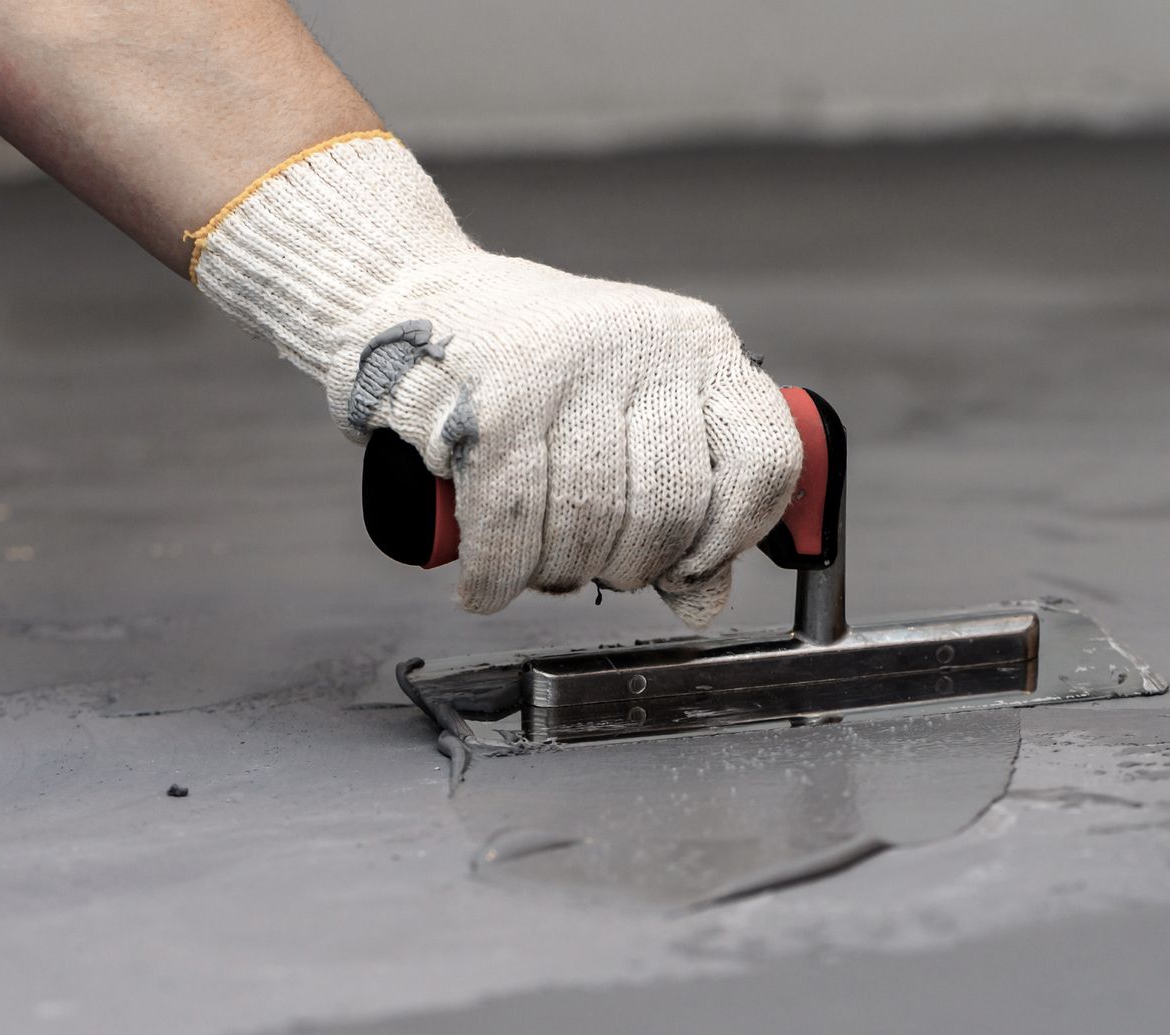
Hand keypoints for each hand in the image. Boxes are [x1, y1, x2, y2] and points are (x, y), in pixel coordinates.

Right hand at [190, 133, 800, 623]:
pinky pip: (513, 527)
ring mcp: (570, 367)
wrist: (406, 295)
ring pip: (591, 524)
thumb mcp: (627, 412)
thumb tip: (704, 604)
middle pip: (672, 509)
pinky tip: (487, 586)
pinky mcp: (494, 398)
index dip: (734, 533)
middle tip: (597, 568)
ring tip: (537, 565)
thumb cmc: (529, 367)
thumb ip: (685, 500)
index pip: (762, 460)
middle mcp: (645, 346)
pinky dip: (498, 576)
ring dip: (558, 574)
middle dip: (631, 567)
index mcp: (698, 344)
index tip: (694, 564)